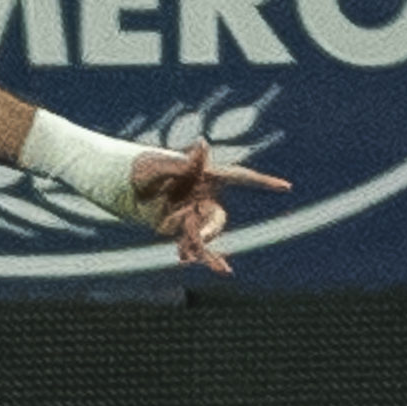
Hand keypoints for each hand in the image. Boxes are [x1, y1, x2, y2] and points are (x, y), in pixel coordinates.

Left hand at [128, 140, 289, 274]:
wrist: (119, 184)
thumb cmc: (140, 168)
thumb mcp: (155, 164)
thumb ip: (179, 161)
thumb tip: (203, 144)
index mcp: (203, 175)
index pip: (239, 178)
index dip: (262, 183)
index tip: (287, 188)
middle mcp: (202, 195)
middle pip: (218, 216)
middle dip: (211, 230)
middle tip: (200, 240)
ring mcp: (191, 212)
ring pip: (204, 232)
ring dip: (194, 243)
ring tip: (183, 256)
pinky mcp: (177, 227)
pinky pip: (190, 242)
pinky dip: (191, 252)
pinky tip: (185, 261)